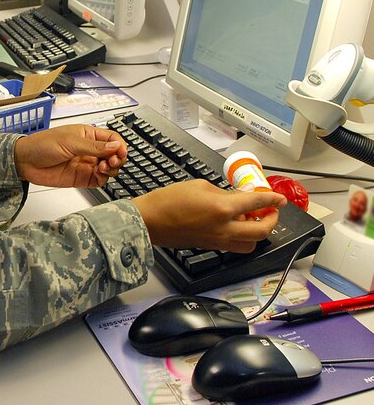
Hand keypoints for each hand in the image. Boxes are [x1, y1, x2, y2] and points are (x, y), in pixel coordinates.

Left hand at [13, 125, 126, 187]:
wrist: (25, 162)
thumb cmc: (42, 144)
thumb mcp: (70, 141)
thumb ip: (94, 146)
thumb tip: (115, 146)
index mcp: (88, 135)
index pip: (112, 138)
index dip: (119, 145)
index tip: (120, 152)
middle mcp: (89, 150)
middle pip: (114, 154)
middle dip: (117, 158)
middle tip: (111, 161)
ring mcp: (86, 164)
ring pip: (109, 168)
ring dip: (111, 169)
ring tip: (103, 167)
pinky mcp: (82, 178)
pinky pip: (99, 179)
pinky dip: (103, 179)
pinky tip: (98, 174)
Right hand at [133, 180, 285, 252]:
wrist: (150, 220)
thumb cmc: (168, 200)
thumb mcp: (199, 186)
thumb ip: (224, 192)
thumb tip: (238, 197)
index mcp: (223, 209)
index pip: (257, 203)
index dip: (272, 200)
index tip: (280, 198)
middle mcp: (225, 228)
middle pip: (261, 231)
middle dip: (271, 220)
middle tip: (271, 211)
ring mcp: (218, 240)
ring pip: (250, 244)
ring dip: (258, 233)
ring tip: (252, 220)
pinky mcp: (211, 246)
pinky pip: (235, 245)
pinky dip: (242, 236)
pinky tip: (234, 224)